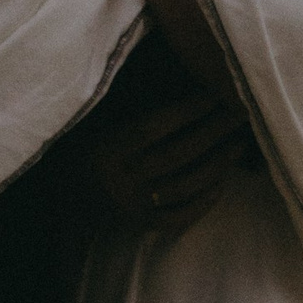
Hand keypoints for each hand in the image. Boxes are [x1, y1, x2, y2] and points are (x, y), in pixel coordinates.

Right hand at [84, 78, 255, 241]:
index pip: (153, 127)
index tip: (216, 93)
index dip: (187, 110)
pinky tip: (222, 184)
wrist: (61, 197)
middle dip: (213, 132)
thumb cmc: (82, 148)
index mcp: (105, 149)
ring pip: (184, 185)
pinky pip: (177, 217)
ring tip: (239, 144)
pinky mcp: (138, 225)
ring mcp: (130, 205)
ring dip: (217, 165)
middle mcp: (118, 179)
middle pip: (177, 154)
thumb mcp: (95, 122)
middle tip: (241, 113)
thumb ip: (128, 104)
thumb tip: (176, 77)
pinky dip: (202, 203)